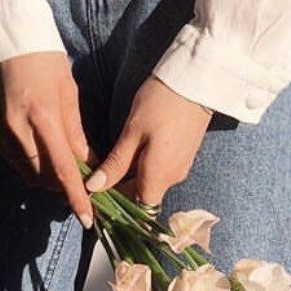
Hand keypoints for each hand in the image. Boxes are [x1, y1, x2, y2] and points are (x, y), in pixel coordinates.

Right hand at [0, 51, 98, 228]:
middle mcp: (17, 128)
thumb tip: (90, 165)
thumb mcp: (69, 94)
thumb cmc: (47, 62)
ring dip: (46, 177)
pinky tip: (41, 152)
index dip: (76, 196)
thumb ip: (76, 133)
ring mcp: (0, 130)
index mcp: (43, 117)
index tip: (87, 217)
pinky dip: (30, 163)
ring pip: (27, 173)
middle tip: (81, 182)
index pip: (63, 168)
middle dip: (63, 185)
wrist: (11, 41)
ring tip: (62, 165)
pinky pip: (13, 159)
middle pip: (43, 177)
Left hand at [84, 75, 212, 205]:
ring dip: (131, 176)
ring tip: (112, 158)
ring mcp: (181, 166)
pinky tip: (132, 148)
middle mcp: (173, 177)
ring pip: (151, 181)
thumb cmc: (161, 103)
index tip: (96, 192)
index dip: (115, 205)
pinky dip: (144, 165)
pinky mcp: (184, 154)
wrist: (196, 81)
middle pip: (142, 196)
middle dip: (120, 188)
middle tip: (97, 173)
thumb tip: (94, 188)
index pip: (135, 209)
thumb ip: (116, 164)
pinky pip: (160, 169)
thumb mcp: (132, 132)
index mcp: (159, 176)